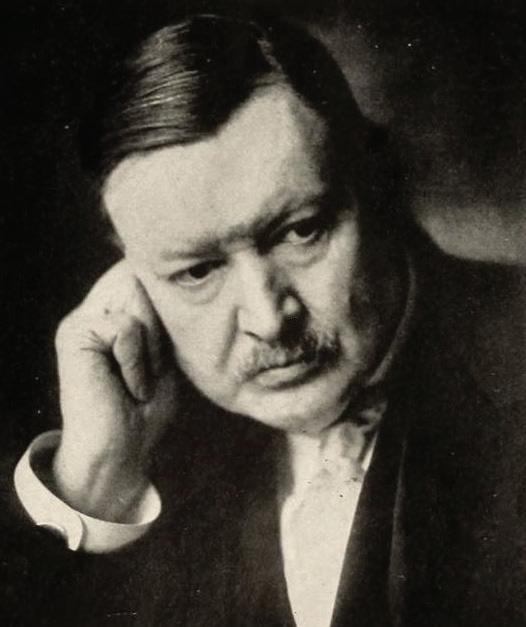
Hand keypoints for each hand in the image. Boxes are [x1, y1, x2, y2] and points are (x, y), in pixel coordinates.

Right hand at [52, 261, 178, 520]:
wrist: (121, 452)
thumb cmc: (146, 408)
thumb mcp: (164, 354)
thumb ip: (163, 316)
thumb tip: (171, 276)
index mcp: (114, 312)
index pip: (142, 271)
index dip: (165, 297)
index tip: (169, 343)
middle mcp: (95, 309)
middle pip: (141, 274)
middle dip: (161, 321)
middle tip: (153, 367)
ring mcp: (82, 319)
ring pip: (136, 293)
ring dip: (151, 343)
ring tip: (140, 378)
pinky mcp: (75, 334)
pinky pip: (126, 327)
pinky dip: (137, 361)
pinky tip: (129, 387)